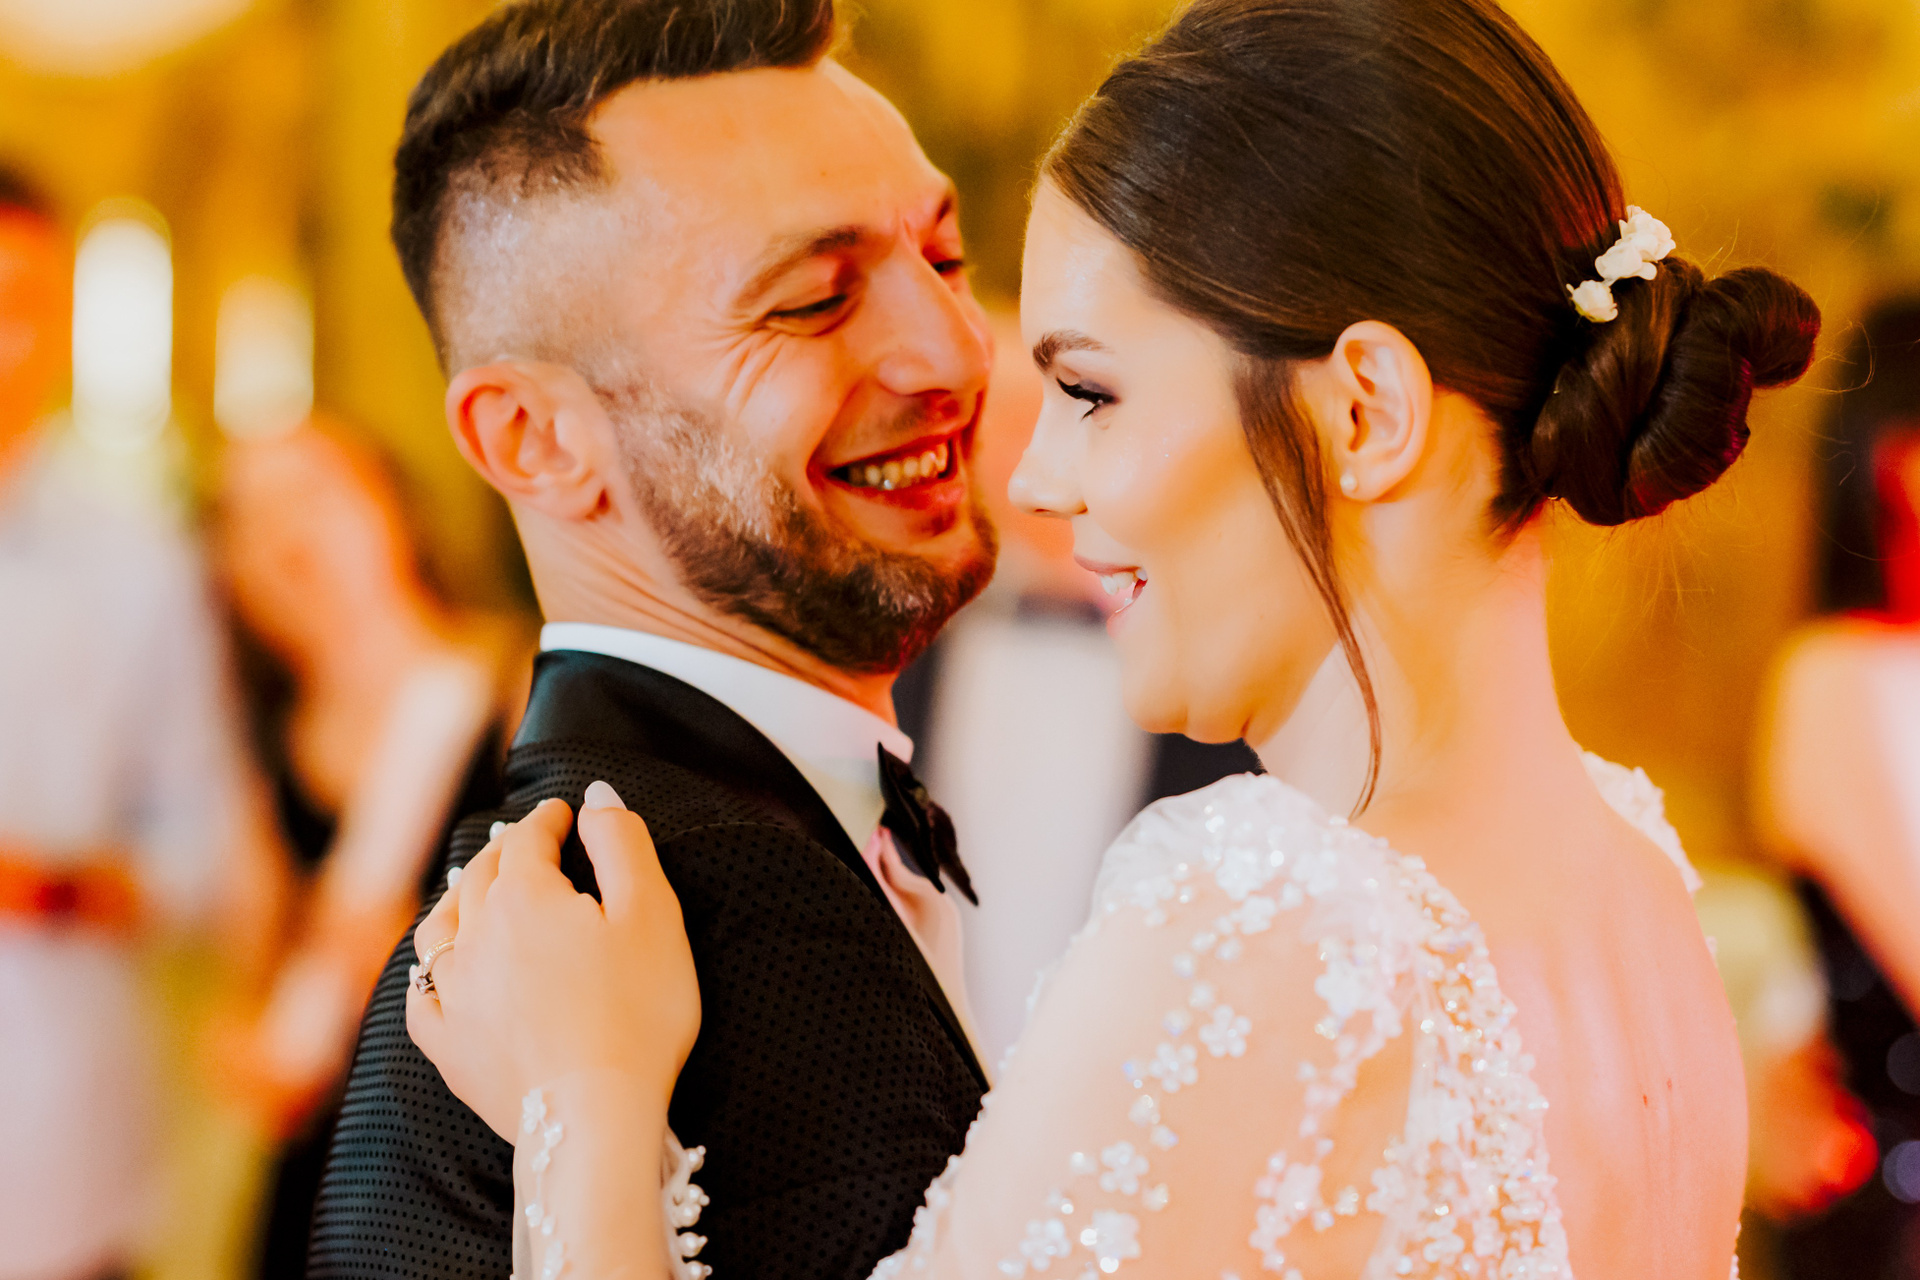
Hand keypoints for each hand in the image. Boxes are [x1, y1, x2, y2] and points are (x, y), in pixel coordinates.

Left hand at [406, 784, 700, 1140]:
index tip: (561, 814)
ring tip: (472, 893)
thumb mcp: (651, 914)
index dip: (547, 821)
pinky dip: (429, 976)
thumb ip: (623, 844)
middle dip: (501, 852)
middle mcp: (474, 937)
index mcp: (523, 897)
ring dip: (457, 902)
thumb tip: (597, 795)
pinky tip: (439, 976)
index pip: (528, 840)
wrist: (594, 1116)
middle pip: (479, 877)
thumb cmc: (637, 1013)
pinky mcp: (447, 1048)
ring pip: (440, 930)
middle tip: (523, 844)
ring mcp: (453, 995)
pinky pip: (421, 999)